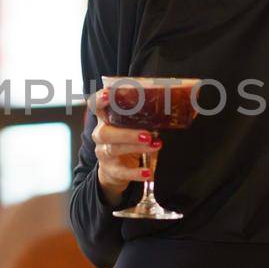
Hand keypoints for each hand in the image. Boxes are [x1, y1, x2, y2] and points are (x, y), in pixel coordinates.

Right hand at [89, 88, 157, 205]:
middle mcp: (100, 135)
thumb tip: (172, 103)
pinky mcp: (111, 170)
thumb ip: (143, 115)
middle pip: (105, 132)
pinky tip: (148, 173)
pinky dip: (135, 173)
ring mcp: (103, 153)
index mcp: (105, 119)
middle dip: (126, 133)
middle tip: (147, 134)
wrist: (114, 169)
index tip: (108, 94)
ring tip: (155, 146)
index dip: (99, 100)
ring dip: (135, 148)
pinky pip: (121, 172)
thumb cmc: (126, 140)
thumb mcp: (131, 126)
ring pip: (113, 150)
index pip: (95, 106)